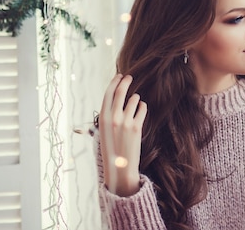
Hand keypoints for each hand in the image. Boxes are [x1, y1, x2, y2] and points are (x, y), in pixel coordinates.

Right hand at [99, 74, 146, 196]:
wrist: (120, 168)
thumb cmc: (111, 149)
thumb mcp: (104, 131)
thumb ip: (109, 115)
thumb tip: (116, 99)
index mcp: (102, 118)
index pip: (108, 94)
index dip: (114, 82)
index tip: (119, 76)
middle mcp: (113, 118)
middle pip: (120, 92)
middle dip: (126, 81)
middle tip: (129, 77)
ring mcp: (125, 122)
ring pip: (133, 99)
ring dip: (135, 98)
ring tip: (135, 101)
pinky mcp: (137, 127)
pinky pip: (142, 109)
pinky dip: (142, 106)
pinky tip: (141, 108)